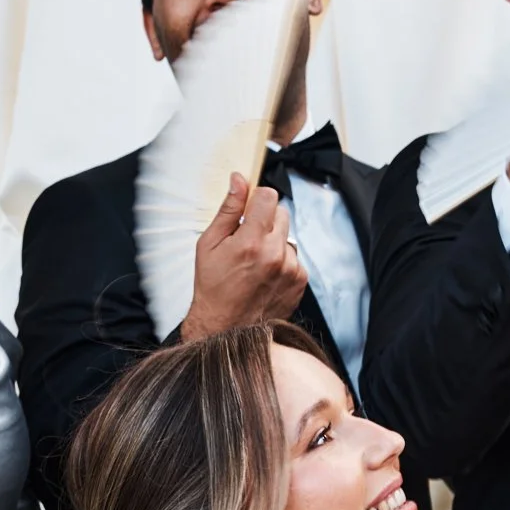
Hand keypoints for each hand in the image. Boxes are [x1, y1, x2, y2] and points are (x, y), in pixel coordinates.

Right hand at [180, 172, 307, 340]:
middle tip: (247, 240)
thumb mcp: (209, 244)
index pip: (269, 196)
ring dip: (274, 243)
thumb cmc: (213, 289)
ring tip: (255, 263)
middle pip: (282, 213)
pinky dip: (282, 262)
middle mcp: (275, 255)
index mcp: (251, 242)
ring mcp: (291, 270)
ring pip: (288, 236)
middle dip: (265, 220)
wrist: (225, 329)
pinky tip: (265, 276)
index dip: (257, 199)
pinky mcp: (300, 282)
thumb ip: (228, 209)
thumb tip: (239, 180)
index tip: (249, 209)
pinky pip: (294, 258)